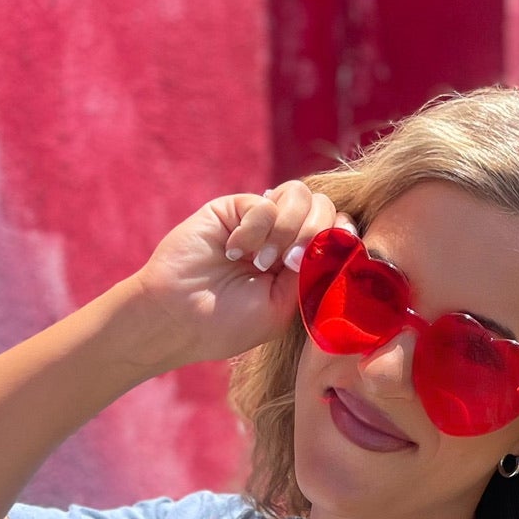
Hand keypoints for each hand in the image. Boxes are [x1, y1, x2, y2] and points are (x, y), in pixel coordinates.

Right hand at [130, 179, 345, 371]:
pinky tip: (234, 251)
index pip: (339, 231)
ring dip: (288, 229)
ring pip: (301, 195)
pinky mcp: (236, 208)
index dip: (343, 235)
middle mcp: (284, 239)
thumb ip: (313, 273)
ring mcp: (261, 221)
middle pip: (325, 208)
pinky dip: (255, 229)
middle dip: (315, 233)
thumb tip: (342, 238)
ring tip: (262, 260)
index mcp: (301, 266)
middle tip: (289, 263)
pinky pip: (265, 202)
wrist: (175, 317)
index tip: (332, 255)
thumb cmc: (227, 323)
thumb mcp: (283, 308)